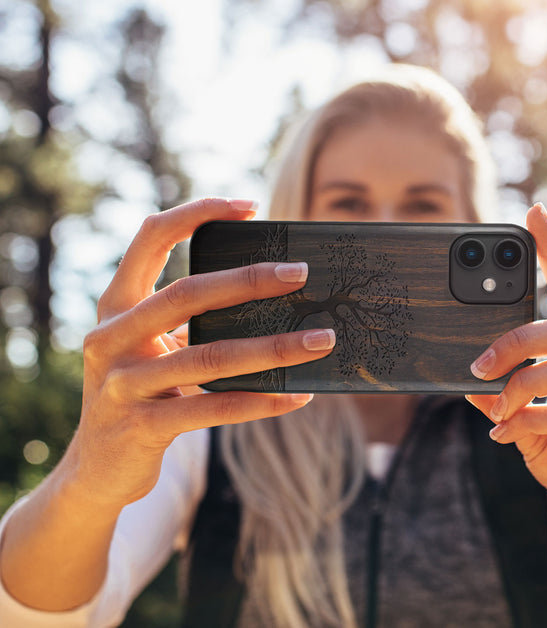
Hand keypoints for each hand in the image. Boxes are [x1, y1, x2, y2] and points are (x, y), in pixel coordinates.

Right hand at [70, 198, 333, 509]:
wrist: (96, 468)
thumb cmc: (140, 392)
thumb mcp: (150, 347)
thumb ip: (189, 320)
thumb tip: (271, 296)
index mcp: (116, 305)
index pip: (151, 238)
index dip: (197, 213)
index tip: (250, 206)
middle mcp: (112, 337)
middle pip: (186, 294)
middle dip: (249, 280)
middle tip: (301, 274)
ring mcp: (122, 384)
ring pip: (210, 356)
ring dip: (274, 347)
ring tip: (321, 339)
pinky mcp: (142, 427)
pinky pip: (214, 409)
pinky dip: (262, 401)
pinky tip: (298, 395)